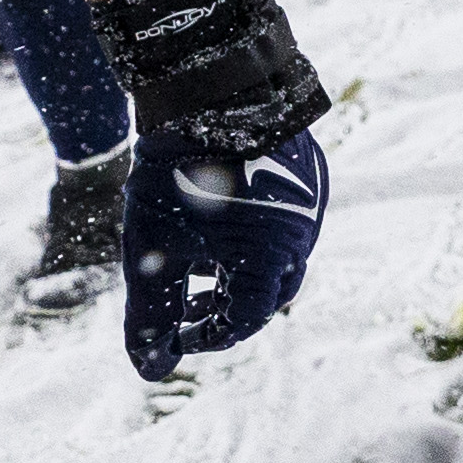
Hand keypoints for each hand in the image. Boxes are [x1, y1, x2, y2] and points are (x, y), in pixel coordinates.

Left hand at [89, 0, 334, 380]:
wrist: (212, 91)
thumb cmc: (177, 178)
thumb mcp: (151, 253)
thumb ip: (151, 318)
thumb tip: (151, 371)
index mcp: (268, 265)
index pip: (240, 325)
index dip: (201, 338)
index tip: (171, 333)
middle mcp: (302, 238)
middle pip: (268, 296)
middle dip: (226, 307)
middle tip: (189, 304)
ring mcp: (312, 203)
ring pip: (281, 258)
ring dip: (242, 272)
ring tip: (202, 261)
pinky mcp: (311, 173)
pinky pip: (288, 221)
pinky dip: (256, 235)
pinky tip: (221, 218)